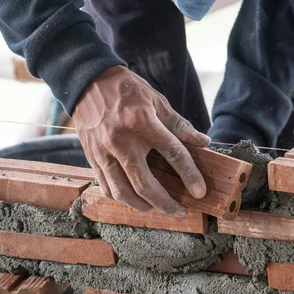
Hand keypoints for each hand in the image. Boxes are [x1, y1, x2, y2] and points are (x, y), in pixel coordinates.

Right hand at [73, 65, 209, 214]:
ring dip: (143, 206)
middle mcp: (121, 141)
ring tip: (157, 207)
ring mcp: (103, 152)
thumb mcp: (157, 102)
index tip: (200, 191)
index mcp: (142, 123)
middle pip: (144, 184)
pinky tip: (134, 199)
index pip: (172, 153)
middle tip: (179, 211)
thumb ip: (180, 125)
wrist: (89, 82)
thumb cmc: (127, 91)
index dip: (189, 175)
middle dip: (165, 203)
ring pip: (123, 192)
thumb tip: (204, 142)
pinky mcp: (92, 158)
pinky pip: (106, 187)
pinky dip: (122, 198)